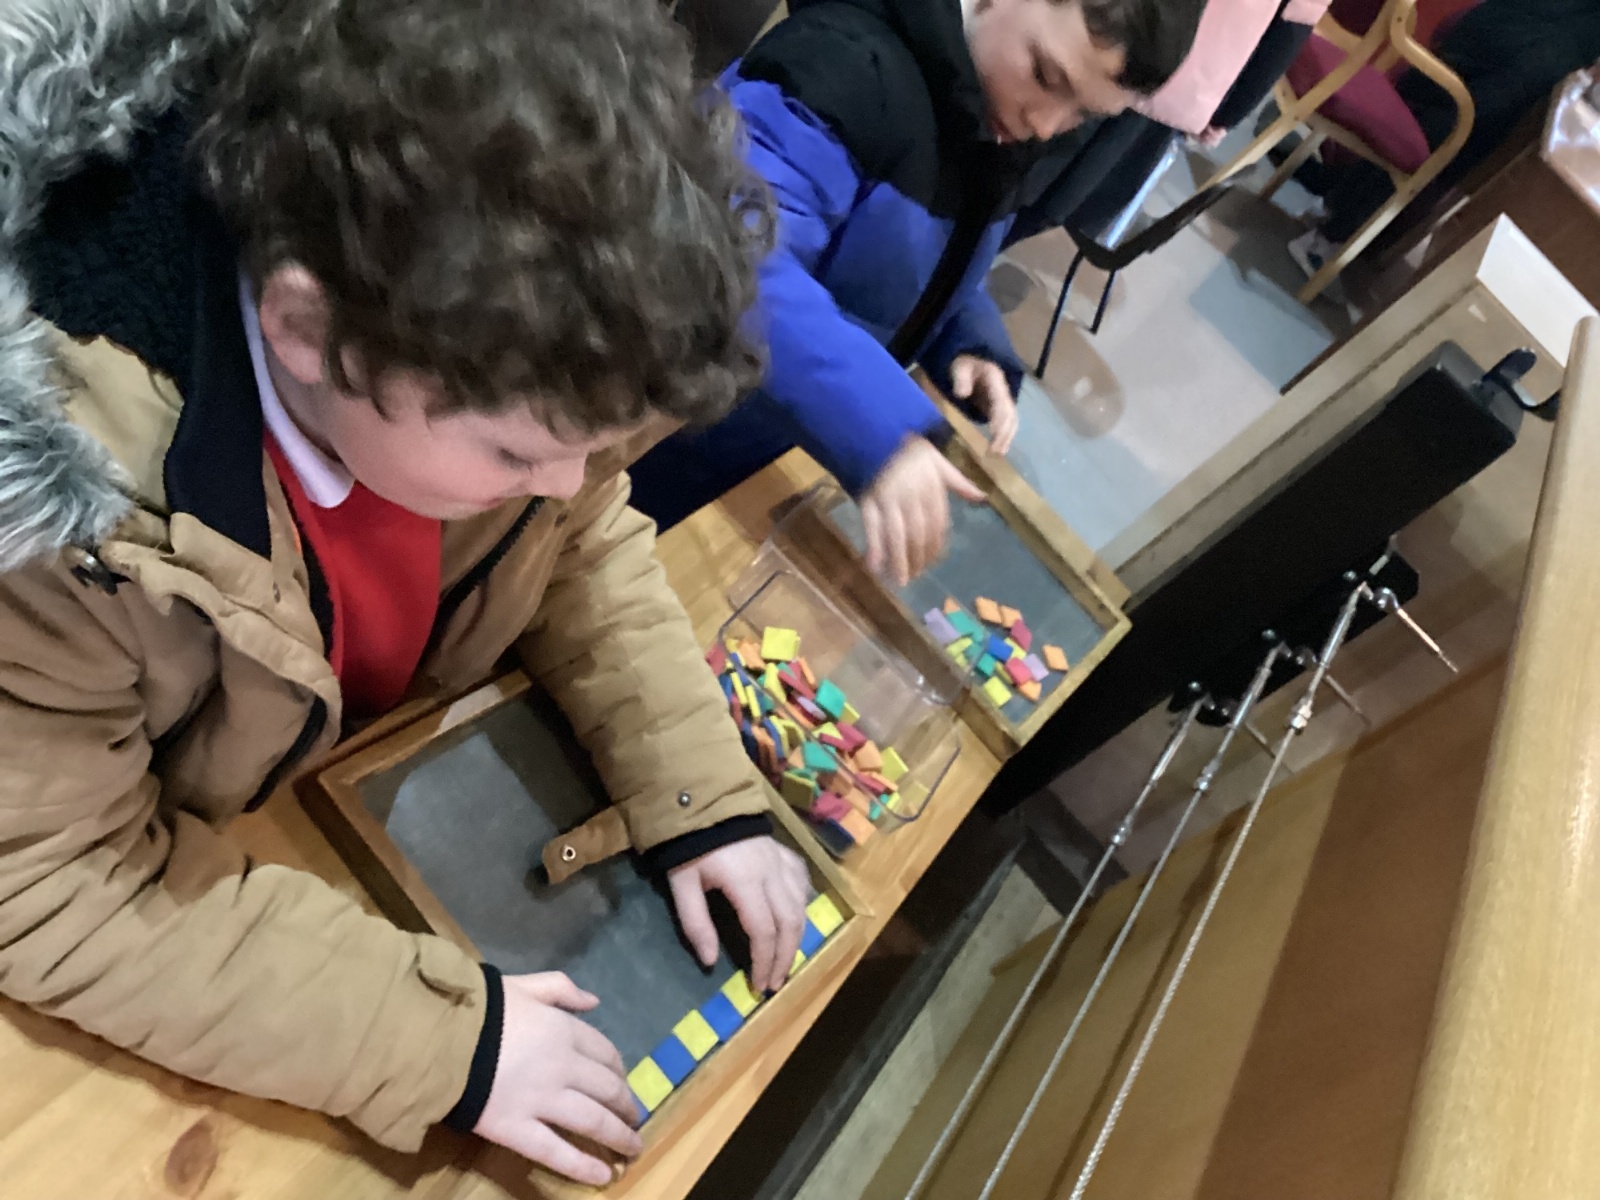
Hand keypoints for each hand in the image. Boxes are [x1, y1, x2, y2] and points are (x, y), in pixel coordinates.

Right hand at [473, 972, 641, 1185]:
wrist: (439, 1036)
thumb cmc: (479, 1008)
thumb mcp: (524, 985)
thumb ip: (561, 989)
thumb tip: (594, 1001)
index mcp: (564, 1031)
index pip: (605, 1053)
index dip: (619, 1071)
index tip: (623, 1083)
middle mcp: (563, 1066)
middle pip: (607, 1089)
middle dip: (626, 1106)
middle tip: (635, 1120)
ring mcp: (543, 1100)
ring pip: (592, 1121)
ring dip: (618, 1136)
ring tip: (632, 1149)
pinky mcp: (517, 1129)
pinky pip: (556, 1152)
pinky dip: (582, 1165)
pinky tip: (603, 1175)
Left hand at [669, 836, 809, 994]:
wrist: (701, 799)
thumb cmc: (687, 845)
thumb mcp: (682, 884)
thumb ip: (696, 923)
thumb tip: (710, 961)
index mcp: (746, 882)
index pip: (763, 931)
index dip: (764, 961)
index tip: (759, 985)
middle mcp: (772, 873)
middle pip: (790, 923)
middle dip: (785, 957)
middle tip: (775, 982)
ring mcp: (781, 861)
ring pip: (800, 905)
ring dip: (796, 937)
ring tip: (785, 960)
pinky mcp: (784, 853)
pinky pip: (802, 882)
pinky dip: (802, 903)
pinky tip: (796, 916)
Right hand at [861, 436, 985, 585]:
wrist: (874, 428)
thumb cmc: (907, 447)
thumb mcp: (937, 460)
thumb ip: (958, 482)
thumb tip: (983, 498)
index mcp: (931, 487)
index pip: (937, 524)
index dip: (934, 546)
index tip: (932, 562)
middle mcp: (912, 495)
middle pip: (918, 534)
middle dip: (917, 558)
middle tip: (915, 577)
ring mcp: (889, 498)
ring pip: (897, 535)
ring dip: (899, 560)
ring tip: (900, 580)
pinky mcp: (867, 499)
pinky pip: (871, 527)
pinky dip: (873, 548)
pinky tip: (874, 566)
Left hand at [950, 354, 1017, 454]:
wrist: (972, 361)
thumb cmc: (965, 364)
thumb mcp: (960, 366)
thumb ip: (961, 378)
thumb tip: (962, 394)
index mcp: (996, 380)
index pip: (1001, 401)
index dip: (999, 417)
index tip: (994, 433)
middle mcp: (1004, 392)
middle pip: (1010, 414)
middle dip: (1004, 433)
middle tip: (995, 451)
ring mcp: (1003, 400)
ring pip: (1012, 420)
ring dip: (1007, 437)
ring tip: (999, 453)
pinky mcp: (999, 408)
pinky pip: (1007, 423)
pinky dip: (1006, 435)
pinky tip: (1001, 448)